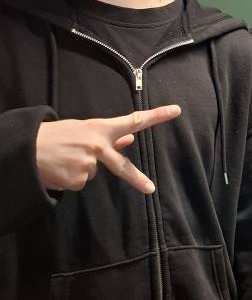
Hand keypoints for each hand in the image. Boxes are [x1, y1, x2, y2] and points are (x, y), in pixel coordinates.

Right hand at [35, 105, 180, 193]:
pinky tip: (60, 168)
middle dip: (137, 179)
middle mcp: (97, 147)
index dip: (156, 116)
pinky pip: (81, 182)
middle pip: (122, 166)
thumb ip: (108, 137)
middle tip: (150, 188)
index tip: (176, 111)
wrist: (26, 149)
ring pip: (94, 173)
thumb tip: (130, 140)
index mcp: (100, 129)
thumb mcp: (83, 130)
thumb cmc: (56, 135)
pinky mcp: (77, 181)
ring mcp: (88, 166)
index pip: (133, 121)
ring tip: (64, 158)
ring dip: (82, 168)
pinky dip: (72, 177)